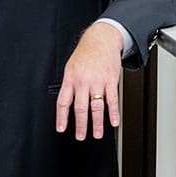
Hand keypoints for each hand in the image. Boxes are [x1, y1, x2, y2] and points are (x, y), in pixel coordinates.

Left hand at [55, 22, 123, 140]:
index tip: (61, 128)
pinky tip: (114, 122)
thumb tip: (67, 103)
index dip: (61, 117)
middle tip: (81, 136)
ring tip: (97, 134)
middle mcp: (82, 81)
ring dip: (97, 123)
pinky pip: (112, 99)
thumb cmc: (85, 54)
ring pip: (96, 107)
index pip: (63, 101)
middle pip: (80, 108)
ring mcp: (97, 81)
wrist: (100, 39)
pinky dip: (113, 113)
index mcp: (70, 78)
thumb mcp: (70, 67)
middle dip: (80, 125)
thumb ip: (70, 85)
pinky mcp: (111, 80)